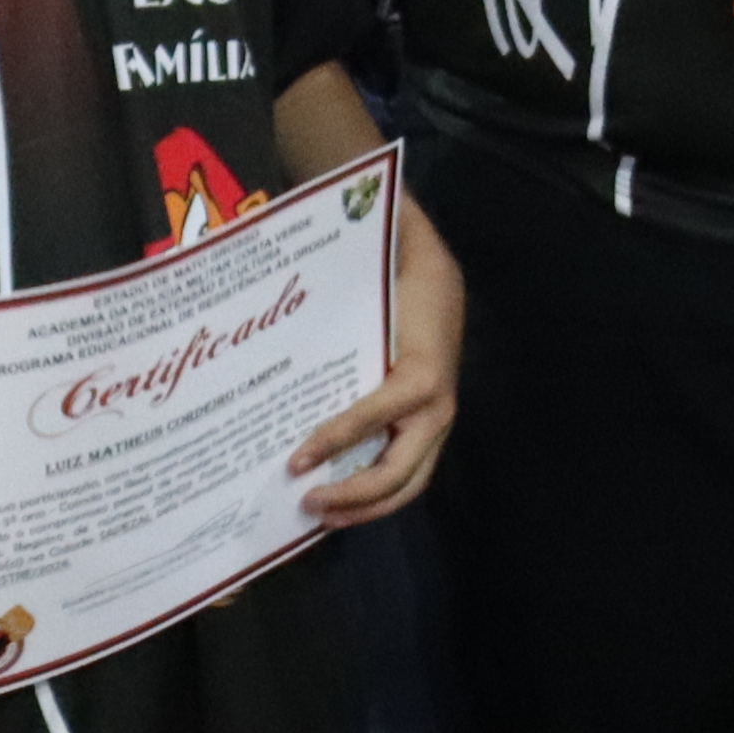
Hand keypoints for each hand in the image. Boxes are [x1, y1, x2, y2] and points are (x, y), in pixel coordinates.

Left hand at [292, 194, 461, 522]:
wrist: (426, 263)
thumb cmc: (400, 259)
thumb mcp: (394, 244)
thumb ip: (376, 237)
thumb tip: (340, 219)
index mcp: (426, 368)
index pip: (382, 414)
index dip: (341, 437)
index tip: (297, 458)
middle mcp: (436, 404)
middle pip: (403, 470)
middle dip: (357, 495)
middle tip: (306, 502)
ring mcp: (431, 419)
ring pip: (407, 482)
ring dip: (364, 505)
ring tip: (318, 513)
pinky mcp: (418, 424)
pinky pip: (401, 469)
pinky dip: (370, 492)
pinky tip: (335, 497)